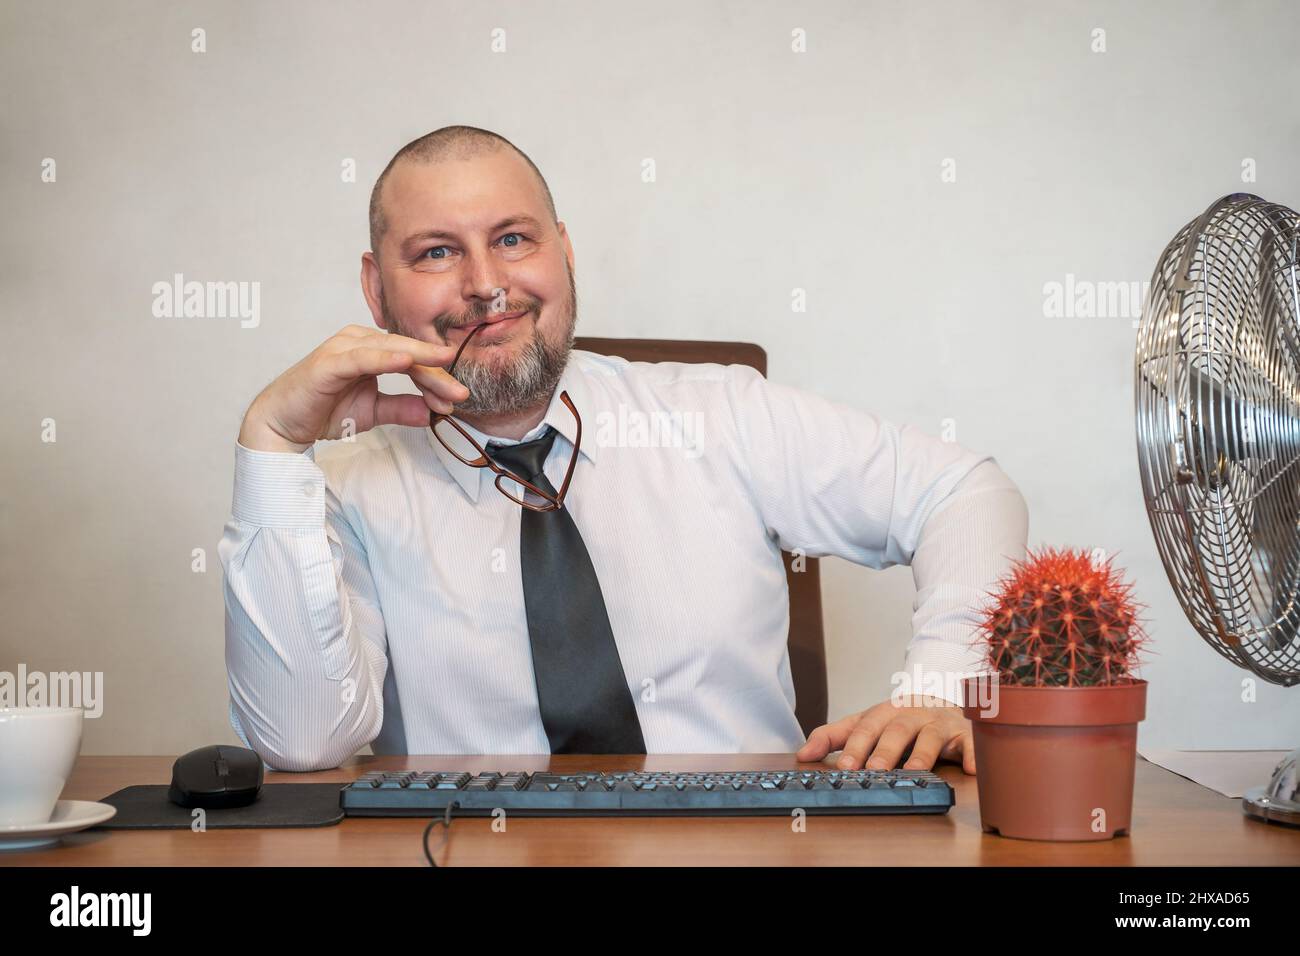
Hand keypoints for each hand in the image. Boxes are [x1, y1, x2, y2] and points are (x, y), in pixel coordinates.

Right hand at [238, 324, 468, 452]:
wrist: (282, 423)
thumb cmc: (322, 410)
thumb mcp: (372, 411)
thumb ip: (402, 408)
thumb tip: (432, 413)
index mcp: (370, 349)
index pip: (413, 359)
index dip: (437, 378)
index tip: (458, 398)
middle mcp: (358, 341)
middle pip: (408, 353)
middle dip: (436, 372)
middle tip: (461, 392)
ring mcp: (343, 348)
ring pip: (391, 350)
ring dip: (420, 364)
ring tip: (446, 373)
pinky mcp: (329, 361)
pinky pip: (363, 357)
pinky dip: (386, 358)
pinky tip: (407, 361)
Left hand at [796, 694, 975, 773]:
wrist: (940, 698)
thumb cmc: (897, 719)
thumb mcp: (864, 723)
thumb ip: (833, 736)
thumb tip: (802, 755)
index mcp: (883, 713)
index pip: (865, 727)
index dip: (854, 746)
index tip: (844, 767)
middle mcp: (910, 715)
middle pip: (896, 730)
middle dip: (885, 750)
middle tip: (875, 770)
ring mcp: (938, 723)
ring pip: (930, 736)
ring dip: (922, 754)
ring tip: (914, 772)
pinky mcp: (964, 732)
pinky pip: (971, 741)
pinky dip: (973, 753)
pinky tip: (972, 769)